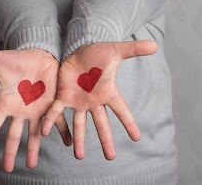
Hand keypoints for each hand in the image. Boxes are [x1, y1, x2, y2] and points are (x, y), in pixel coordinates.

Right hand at [0, 46, 71, 171]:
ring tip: (31, 164)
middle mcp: (20, 110)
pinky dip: (63, 131)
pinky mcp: (51, 105)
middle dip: (10, 151)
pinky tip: (68, 143)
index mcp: (6, 103)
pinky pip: (58, 121)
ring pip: (34, 132)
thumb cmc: (17, 60)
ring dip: (33, 148)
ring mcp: (36, 110)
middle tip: (7, 169)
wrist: (38, 56)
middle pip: (13, 134)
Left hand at [41, 40, 156, 159]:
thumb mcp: (117, 50)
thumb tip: (155, 44)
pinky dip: (51, 121)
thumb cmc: (99, 51)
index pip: (121, 110)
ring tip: (79, 156)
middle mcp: (94, 101)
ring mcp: (78, 101)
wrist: (79, 48)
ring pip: (79, 124)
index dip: (129, 123)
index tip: (137, 138)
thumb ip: (135, 49)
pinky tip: (45, 133)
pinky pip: (56, 111)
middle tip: (111, 157)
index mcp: (107, 92)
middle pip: (101, 124)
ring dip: (78, 140)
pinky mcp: (63, 96)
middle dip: (106, 140)